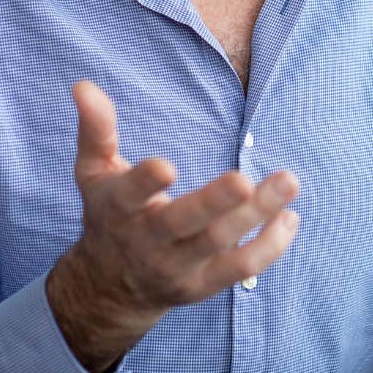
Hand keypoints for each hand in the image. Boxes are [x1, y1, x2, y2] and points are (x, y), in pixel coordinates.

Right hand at [46, 81, 300, 372]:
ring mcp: (177, 266)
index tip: (167, 166)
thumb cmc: (108, 215)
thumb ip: (95, 130)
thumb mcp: (93, 173)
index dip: (145, 182)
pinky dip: (269, 246)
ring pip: (219, 243)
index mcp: (119, 208)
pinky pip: (240, 269)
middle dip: (215, 202)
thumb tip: (84, 85)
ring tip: (288, 181)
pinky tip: (288, 217)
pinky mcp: (203, 285)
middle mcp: (148, 241)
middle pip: (182, 223)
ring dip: (257, 214)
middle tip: (244, 178)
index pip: (130, 195)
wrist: (110, 287)